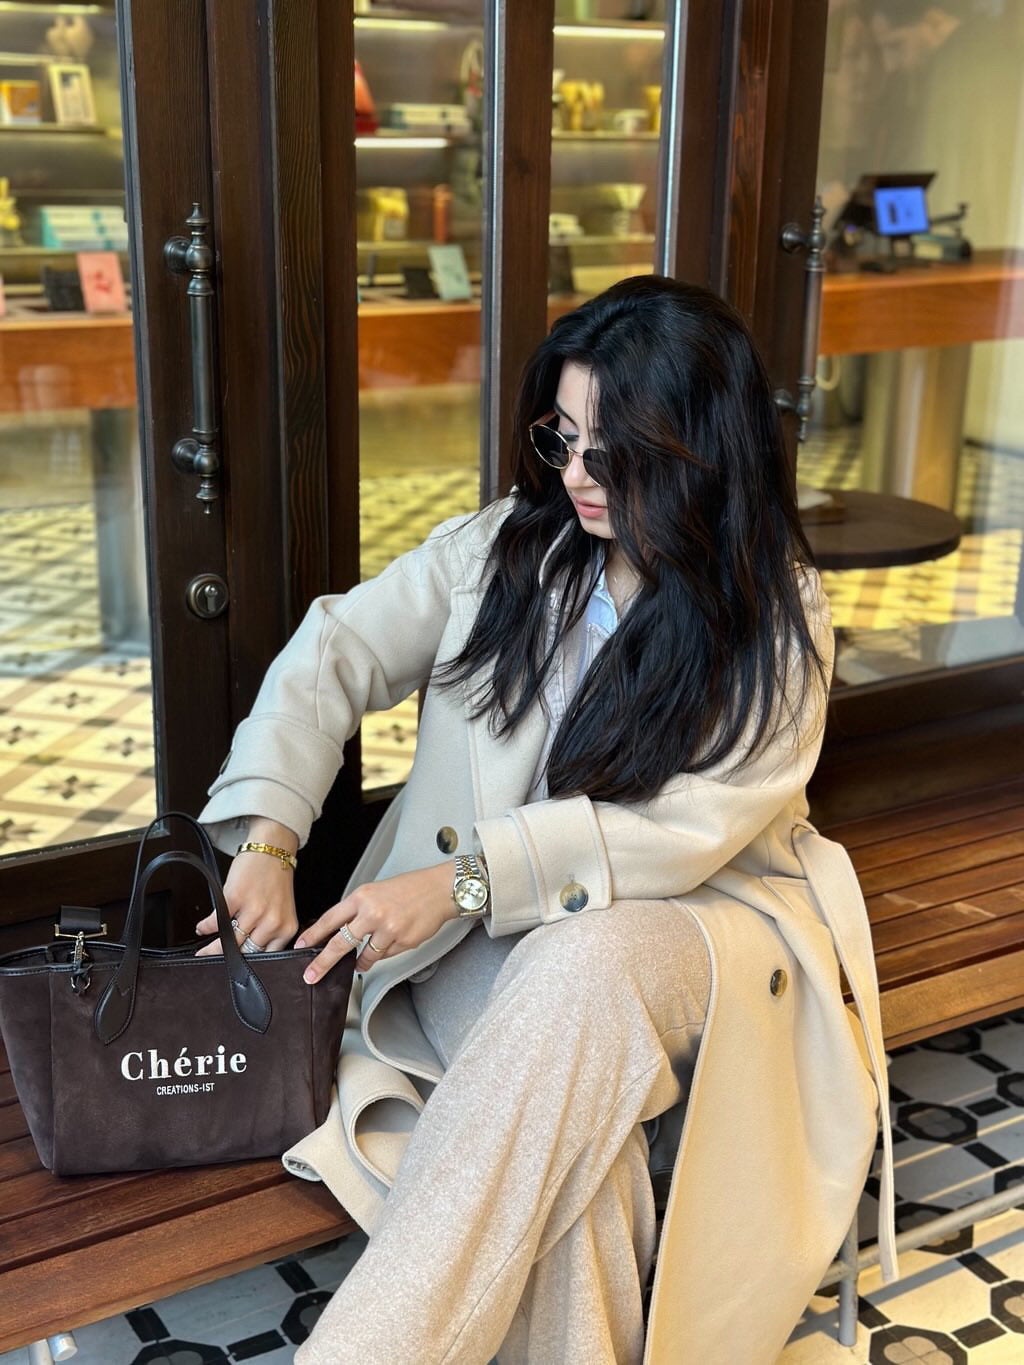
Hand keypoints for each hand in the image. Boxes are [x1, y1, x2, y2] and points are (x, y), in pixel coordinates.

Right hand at [196, 818, 298, 955]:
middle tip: (212, 964)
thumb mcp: (281, 910)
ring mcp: (254, 911)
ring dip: (211, 947)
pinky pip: (216, 921)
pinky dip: (206, 926)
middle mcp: (272, 922)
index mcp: (286, 928)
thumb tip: (247, 951)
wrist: (273, 849)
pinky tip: (201, 928)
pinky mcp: (236, 898)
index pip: (265, 956)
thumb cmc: (276, 879)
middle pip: (244, 952)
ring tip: (202, 951)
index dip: (248, 966)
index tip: (235, 971)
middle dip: (227, 959)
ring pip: (229, 940)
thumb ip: (269, 932)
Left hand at [296, 862, 456, 981]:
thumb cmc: (410, 889)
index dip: (313, 935)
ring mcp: (388, 929)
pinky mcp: (403, 942)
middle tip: (310, 975)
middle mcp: (373, 913)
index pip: (330, 918)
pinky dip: (385, 952)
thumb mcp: (376, 891)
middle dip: (322, 962)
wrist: (440, 890)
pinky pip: (386, 956)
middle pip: (341, 943)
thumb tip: (340, 932)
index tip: (299, 946)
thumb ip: (358, 910)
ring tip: (362, 961)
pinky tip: (395, 939)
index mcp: (362, 897)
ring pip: (365, 956)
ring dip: (361, 962)